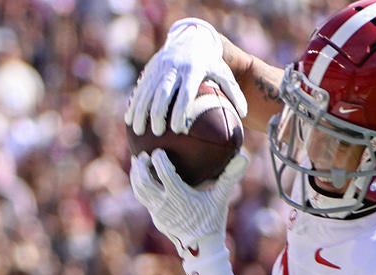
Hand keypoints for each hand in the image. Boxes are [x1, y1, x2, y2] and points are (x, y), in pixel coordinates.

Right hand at [125, 18, 247, 135]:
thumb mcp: (225, 73)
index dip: (180, 110)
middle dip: (158, 114)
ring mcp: (159, 68)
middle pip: (163, 93)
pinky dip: (134, 103)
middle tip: (157, 133)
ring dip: (140, 111)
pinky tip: (129, 119)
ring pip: (147, 91)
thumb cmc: (211, 63)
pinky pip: (140, 88)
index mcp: (192, 71)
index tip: (177, 129)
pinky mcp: (150, 69)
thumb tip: (245, 114)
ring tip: (138, 131)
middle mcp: (173, 69)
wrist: (191, 38)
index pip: (185, 94)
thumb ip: (235, 93)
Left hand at [129, 149, 246, 274]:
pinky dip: (140, 186)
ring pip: (140, 191)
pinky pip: (143, 199)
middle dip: (141, 166)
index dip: (159, 160)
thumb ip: (230, 177)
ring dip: (136, 175)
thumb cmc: (212, 220)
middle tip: (143, 155)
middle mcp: (166, 205)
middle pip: (145, 181)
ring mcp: (158, 212)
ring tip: (138, 162)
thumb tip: (244, 156)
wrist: (202, 248)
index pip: (165, 174)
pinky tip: (142, 178)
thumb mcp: (221, 198)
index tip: (159, 151)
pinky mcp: (156, 218)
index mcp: (181, 197)